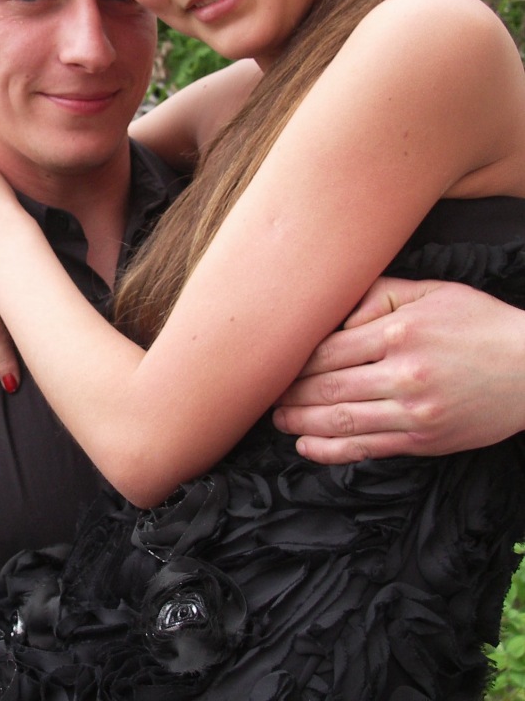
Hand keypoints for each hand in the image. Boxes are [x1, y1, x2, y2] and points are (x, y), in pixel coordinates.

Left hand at [273, 277, 524, 462]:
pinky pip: (367, 449)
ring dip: (301, 422)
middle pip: (328, 388)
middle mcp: (402, 375)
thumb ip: (378, 296)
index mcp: (399, 333)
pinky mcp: (423, 441)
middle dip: (290, 393)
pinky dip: (331, 451)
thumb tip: (336, 316)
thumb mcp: (429, 292)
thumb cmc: (477, 322)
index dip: (296, 361)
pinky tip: (307, 445)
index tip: (275, 363)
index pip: (329, 351)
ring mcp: (413, 413)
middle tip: (266, 394)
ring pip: (341, 422)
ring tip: (277, 419)